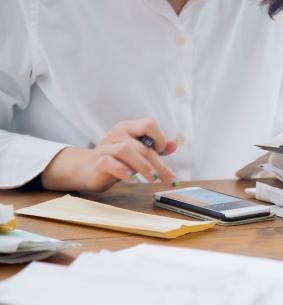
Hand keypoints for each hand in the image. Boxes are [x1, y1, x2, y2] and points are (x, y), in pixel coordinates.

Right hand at [42, 118, 178, 191]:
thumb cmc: (117, 160)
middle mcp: (117, 133)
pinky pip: (109, 162)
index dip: (159, 137)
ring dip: (143, 166)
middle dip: (159, 165)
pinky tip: (131, 178)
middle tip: (170, 180)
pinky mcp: (97, 161)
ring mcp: (105, 146)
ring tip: (152, 179)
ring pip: (126, 151)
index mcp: (129, 127)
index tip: (162, 153)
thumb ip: (155, 148)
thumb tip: (174, 145)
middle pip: (142, 146)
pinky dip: (122, 170)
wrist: (86, 169)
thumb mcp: (137, 152)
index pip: (149, 124)